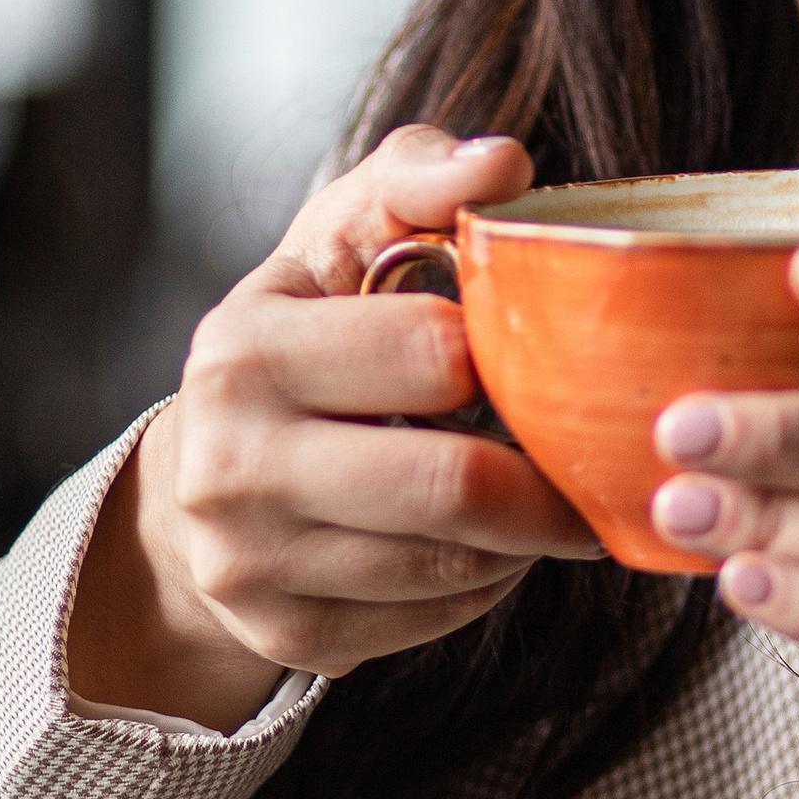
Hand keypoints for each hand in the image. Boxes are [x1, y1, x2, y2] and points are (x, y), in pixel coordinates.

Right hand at [68, 127, 600, 729]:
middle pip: (452, 486)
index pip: (428, 354)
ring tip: (543, 500)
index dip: (505, 355)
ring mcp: (250, 561)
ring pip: (454, 565)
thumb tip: (503, 163)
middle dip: (547, 480)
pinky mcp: (287, 635)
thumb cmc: (309, 333)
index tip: (540, 357)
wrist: (207, 469)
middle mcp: (229, 462)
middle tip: (591, 462)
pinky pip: (434, 621)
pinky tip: (488, 546)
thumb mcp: (343, 236)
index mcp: (245, 347)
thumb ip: (419, 181)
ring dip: (525, 537)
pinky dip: (485, 585)